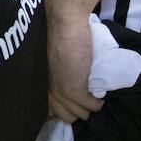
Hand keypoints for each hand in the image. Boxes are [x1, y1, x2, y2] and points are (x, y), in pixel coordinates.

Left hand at [46, 7, 103, 122]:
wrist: (65, 24)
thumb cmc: (61, 38)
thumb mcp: (56, 63)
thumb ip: (58, 76)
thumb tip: (68, 87)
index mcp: (42, 84)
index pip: (49, 111)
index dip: (63, 109)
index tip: (73, 104)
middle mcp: (49, 90)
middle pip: (66, 116)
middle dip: (78, 110)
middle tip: (85, 97)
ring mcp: (61, 91)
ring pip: (79, 114)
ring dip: (89, 106)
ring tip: (92, 93)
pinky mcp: (74, 89)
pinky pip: (91, 107)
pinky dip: (98, 102)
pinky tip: (98, 93)